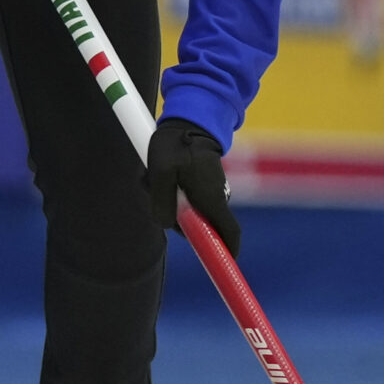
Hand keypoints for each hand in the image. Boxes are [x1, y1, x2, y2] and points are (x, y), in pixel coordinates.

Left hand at [147, 117, 240, 255]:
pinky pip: (187, 199)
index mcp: (211, 198)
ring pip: (190, 212)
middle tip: (155, 195)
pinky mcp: (204, 183)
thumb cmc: (175, 145)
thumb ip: (162, 203)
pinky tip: (158, 175)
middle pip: (202, 228)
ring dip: (170, 204)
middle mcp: (216, 198)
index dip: (227, 252)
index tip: (221, 266)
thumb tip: (165, 225)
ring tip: (153, 178)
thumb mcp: (160, 173)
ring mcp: (212, 190)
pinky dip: (172, 194)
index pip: (229, 234)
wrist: (188, 118)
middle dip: (177, 222)